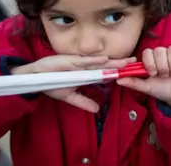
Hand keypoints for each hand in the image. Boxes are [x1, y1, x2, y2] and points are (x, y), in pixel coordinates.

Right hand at [12, 55, 135, 111]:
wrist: (34, 77)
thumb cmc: (52, 83)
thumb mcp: (69, 96)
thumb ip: (83, 102)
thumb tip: (97, 110)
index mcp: (86, 73)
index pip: (105, 72)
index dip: (118, 71)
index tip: (131, 71)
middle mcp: (85, 67)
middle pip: (106, 65)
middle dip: (121, 64)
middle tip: (135, 63)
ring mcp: (78, 63)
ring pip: (98, 62)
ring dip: (113, 61)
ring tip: (126, 61)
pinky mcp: (69, 60)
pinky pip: (83, 61)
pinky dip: (94, 60)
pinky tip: (105, 60)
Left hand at [116, 46, 170, 108]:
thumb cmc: (162, 89)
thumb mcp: (147, 87)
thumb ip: (133, 82)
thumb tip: (118, 79)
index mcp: (151, 60)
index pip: (147, 52)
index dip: (150, 62)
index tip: (153, 74)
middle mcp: (162, 54)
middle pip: (159, 50)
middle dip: (162, 66)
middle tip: (165, 76)